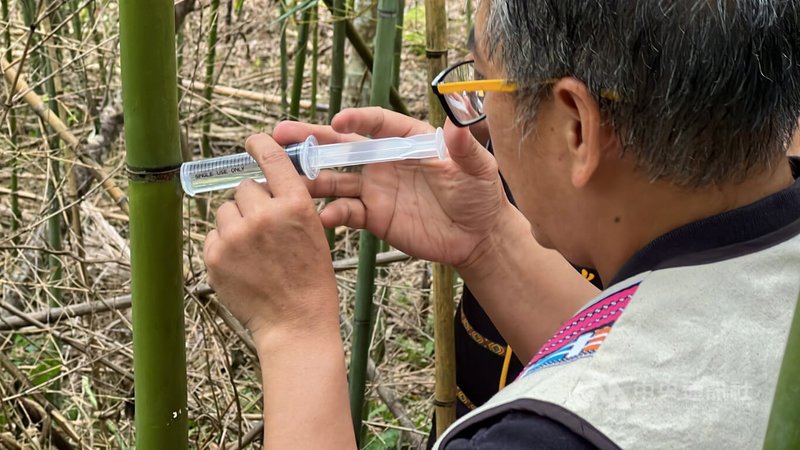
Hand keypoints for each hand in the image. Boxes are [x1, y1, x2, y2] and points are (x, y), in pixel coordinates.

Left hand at [203, 134, 338, 339]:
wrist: (296, 323)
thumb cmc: (310, 280)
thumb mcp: (313, 232)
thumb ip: (288, 204)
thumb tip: (263, 183)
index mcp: (295, 205)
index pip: (272, 157)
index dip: (260, 144)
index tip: (252, 141)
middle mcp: (265, 215)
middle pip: (245, 187)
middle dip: (252, 202)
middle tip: (264, 226)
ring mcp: (237, 236)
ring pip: (226, 210)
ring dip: (236, 223)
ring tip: (254, 250)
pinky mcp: (216, 256)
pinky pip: (214, 235)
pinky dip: (225, 246)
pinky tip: (244, 264)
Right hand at [273, 107, 514, 269]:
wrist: (477, 236)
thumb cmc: (479, 194)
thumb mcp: (476, 167)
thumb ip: (462, 146)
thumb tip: (456, 120)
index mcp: (407, 140)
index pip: (376, 123)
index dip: (356, 120)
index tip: (338, 123)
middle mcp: (385, 160)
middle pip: (343, 146)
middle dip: (311, 140)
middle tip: (279, 134)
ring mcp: (376, 188)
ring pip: (336, 178)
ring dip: (310, 177)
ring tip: (284, 178)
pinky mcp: (373, 216)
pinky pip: (347, 212)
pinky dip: (332, 214)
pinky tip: (320, 217)